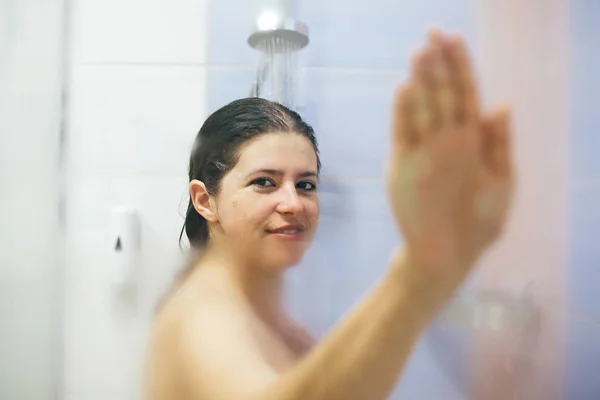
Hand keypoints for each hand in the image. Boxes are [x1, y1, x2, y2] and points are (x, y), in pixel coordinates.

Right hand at [387, 30, 514, 290]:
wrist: (449, 252)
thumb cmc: (481, 220)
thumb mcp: (502, 182)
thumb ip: (500, 144)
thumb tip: (501, 104)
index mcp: (473, 140)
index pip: (465, 93)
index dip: (460, 66)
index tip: (453, 38)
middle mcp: (447, 139)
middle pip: (441, 94)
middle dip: (437, 64)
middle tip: (430, 34)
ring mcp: (423, 150)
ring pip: (421, 108)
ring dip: (419, 80)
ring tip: (418, 53)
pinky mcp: (402, 165)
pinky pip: (402, 133)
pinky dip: (402, 111)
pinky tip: (403, 88)